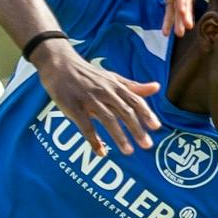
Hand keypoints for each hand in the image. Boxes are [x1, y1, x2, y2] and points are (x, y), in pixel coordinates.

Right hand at [33, 39, 160, 155]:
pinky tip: (101, 152)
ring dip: (119, 137)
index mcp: (115, 86)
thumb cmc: (88, 74)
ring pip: (108, 120)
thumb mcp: (112, 78)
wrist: (60, 65)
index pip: (135, 100)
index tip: (156, 127)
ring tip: (128, 152)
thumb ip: (133, 86)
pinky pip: (86, 126)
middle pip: (124, 112)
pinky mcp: (74, 108)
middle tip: (147, 145)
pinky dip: (94, 140)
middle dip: (137, 129)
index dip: (146, 114)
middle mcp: (105, 92)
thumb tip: (157, 87)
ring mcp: (89, 100)